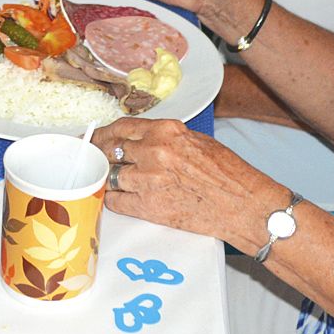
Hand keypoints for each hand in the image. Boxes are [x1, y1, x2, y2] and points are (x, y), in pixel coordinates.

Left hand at [92, 116, 270, 244]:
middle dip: (97, 154)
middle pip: (110, 150)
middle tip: (89, 159)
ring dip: (107, 179)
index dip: (102, 134)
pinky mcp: (148, 206)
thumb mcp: (196, 141)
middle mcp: (153, 151)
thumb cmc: (228, 174)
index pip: (120, 127)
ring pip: (110, 175)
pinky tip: (117, 198)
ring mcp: (148, 179)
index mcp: (166, 130)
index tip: (93, 138)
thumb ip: (165, 138)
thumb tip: (139, 140)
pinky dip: (113, 200)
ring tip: (106, 181)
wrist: (243, 205)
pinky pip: (116, 201)